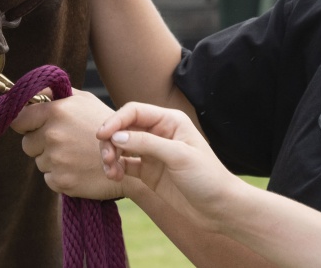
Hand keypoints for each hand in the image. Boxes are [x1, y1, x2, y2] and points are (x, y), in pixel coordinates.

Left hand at [10, 91, 124, 199]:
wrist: (131, 159)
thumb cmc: (107, 126)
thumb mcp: (85, 101)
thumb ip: (57, 94)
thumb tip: (33, 93)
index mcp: (57, 112)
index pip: (19, 119)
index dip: (24, 123)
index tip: (29, 126)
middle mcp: (53, 135)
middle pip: (27, 143)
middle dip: (39, 143)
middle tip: (63, 142)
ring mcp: (57, 160)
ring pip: (39, 161)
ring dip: (52, 159)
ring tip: (76, 154)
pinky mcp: (61, 181)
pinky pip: (48, 177)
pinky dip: (60, 175)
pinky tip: (78, 168)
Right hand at [96, 102, 246, 234]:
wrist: (219, 208)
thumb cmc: (207, 178)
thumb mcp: (179, 156)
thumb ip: (147, 143)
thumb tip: (116, 135)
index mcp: (170, 121)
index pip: (134, 111)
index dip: (115, 120)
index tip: (101, 135)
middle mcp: (160, 133)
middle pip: (123, 128)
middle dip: (110, 141)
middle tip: (107, 159)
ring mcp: (153, 153)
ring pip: (121, 146)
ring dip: (111, 155)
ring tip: (110, 172)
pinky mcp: (148, 172)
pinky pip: (124, 164)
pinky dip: (116, 168)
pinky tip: (115, 177)